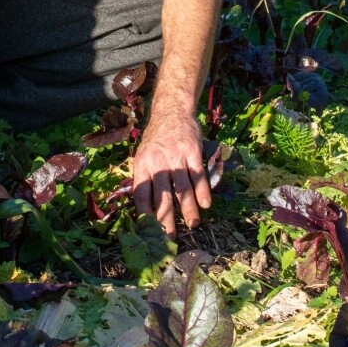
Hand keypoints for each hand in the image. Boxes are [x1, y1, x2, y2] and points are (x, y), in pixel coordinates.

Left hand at [128, 114, 211, 233]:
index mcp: (142, 164)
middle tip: (170, 236)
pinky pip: (198, 175)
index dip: (145, 213)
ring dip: (188, 209)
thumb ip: (144, 177)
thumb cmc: (156, 138)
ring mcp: (176, 157)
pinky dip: (202, 191)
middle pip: (163, 196)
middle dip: (166, 219)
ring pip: (182, 188)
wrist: (172, 111)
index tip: (149, 230)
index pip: (142, 193)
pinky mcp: (192, 152)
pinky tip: (206, 205)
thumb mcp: (143, 154)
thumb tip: (144, 207)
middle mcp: (158, 162)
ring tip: (193, 225)